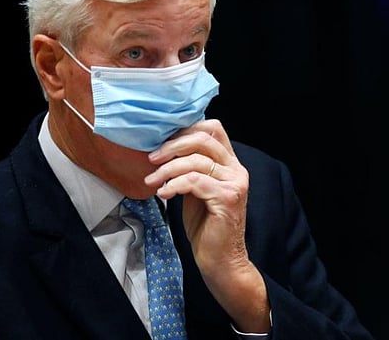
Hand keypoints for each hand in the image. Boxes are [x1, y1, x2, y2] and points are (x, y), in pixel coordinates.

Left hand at [144, 119, 270, 332]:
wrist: (220, 259)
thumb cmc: (205, 227)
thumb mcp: (195, 190)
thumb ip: (189, 168)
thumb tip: (164, 149)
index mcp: (230, 163)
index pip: (213, 128)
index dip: (185, 129)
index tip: (162, 142)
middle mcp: (237, 169)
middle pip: (204, 138)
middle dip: (173, 145)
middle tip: (152, 158)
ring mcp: (235, 183)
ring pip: (197, 160)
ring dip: (168, 168)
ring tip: (152, 180)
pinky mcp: (228, 198)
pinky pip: (195, 181)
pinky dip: (175, 184)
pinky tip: (163, 193)